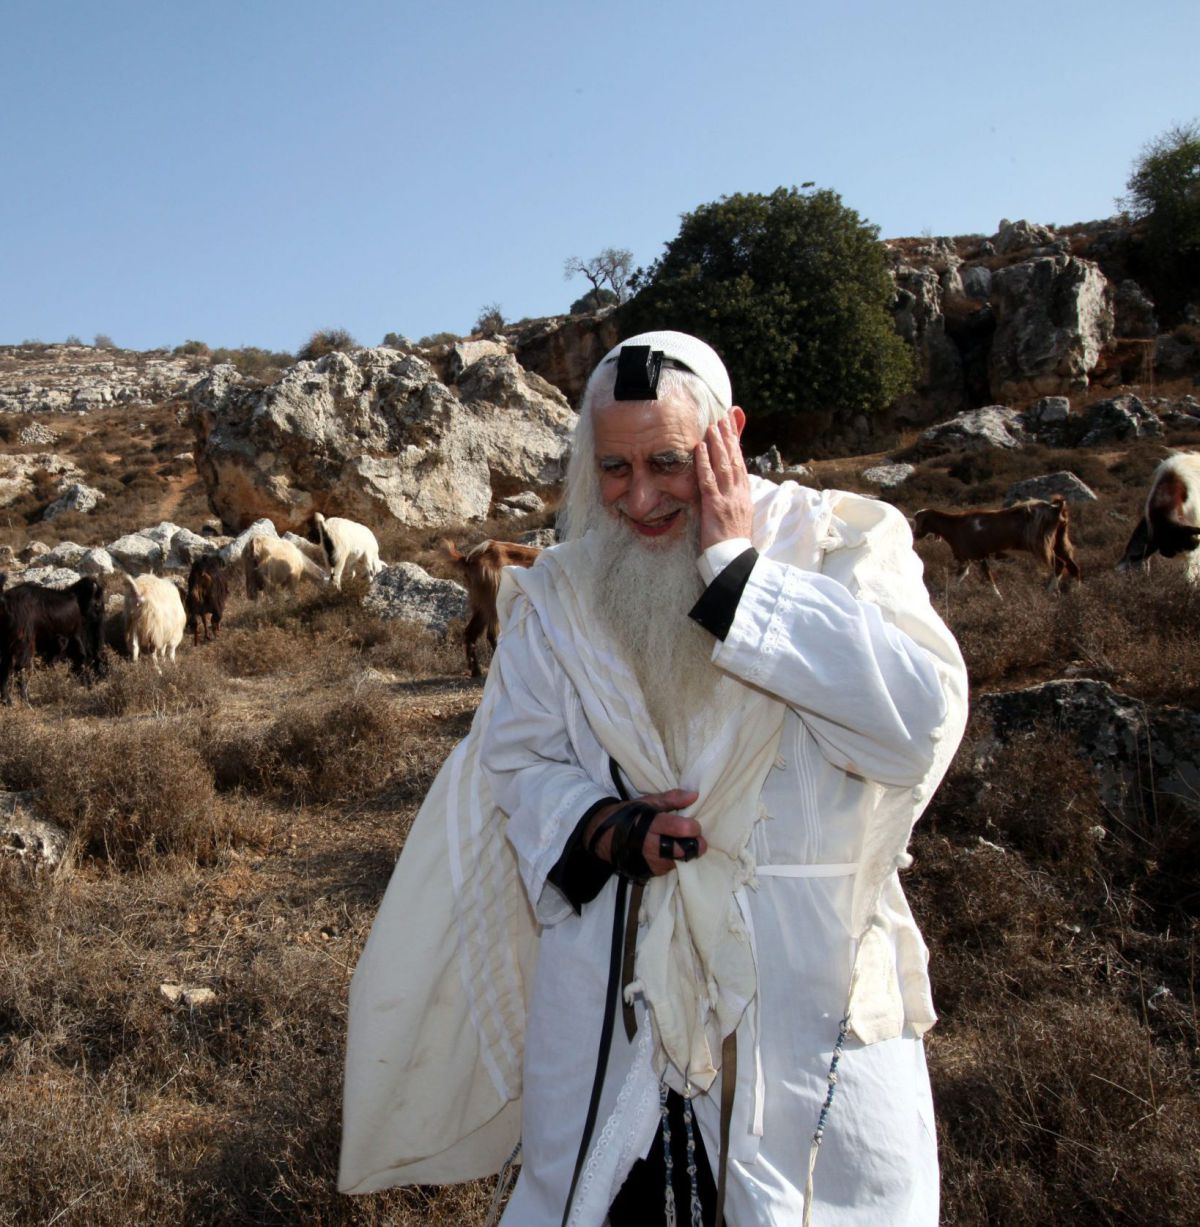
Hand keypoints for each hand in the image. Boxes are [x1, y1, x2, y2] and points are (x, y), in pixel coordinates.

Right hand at [586, 789, 703, 876]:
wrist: (602, 837)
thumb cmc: (628, 816)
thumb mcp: (647, 802)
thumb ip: (672, 799)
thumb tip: (694, 795)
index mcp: (652, 824)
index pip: (681, 829)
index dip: (693, 828)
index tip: (694, 826)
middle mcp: (651, 846)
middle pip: (683, 850)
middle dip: (693, 845)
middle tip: (693, 839)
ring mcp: (650, 862)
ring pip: (677, 861)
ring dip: (682, 853)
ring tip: (677, 844)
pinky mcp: (648, 872)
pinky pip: (668, 869)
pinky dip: (671, 861)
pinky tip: (666, 852)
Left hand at [694, 410, 752, 550]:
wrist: (734, 559)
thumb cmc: (733, 541)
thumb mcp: (738, 515)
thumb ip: (734, 498)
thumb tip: (731, 486)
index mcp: (744, 494)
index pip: (740, 463)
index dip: (736, 444)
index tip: (731, 428)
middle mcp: (739, 492)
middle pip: (734, 459)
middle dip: (728, 437)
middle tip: (722, 418)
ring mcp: (728, 498)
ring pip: (724, 465)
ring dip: (717, 444)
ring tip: (712, 426)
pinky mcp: (715, 506)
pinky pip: (709, 480)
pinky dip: (704, 462)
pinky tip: (699, 448)